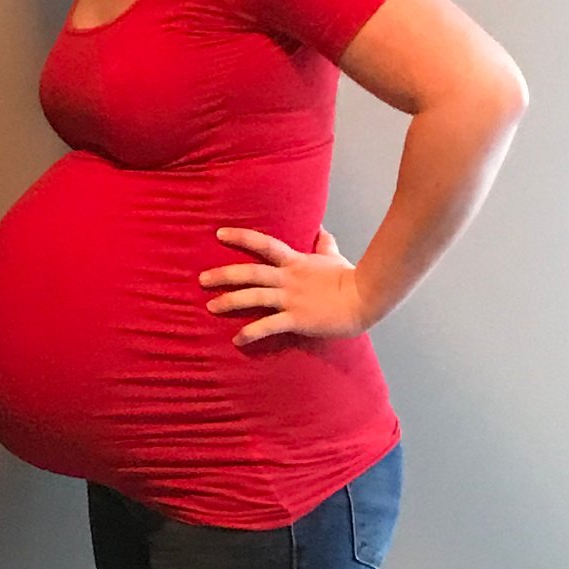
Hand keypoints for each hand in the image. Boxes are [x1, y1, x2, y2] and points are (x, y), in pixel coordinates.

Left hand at [200, 226, 370, 345]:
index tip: (219, 234)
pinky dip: (251, 332)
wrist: (367, 297)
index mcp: (295, 262)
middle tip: (201, 279)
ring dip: (230, 301)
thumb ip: (324, 244)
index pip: (263, 245)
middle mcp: (288, 279)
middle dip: (223, 275)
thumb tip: (321, 229)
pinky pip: (269, 325)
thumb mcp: (335, 257)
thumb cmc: (352, 278)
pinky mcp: (297, 318)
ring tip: (211, 306)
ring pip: (254, 297)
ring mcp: (291, 298)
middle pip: (249, 273)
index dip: (240, 238)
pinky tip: (237, 339)